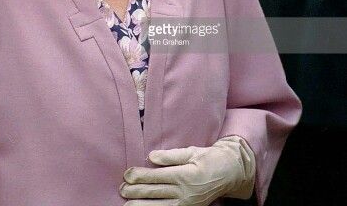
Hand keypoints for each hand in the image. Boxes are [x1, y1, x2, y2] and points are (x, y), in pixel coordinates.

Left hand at [119, 136, 255, 204]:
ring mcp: (187, 203)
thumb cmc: (209, 158)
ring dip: (142, 205)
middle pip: (156, 192)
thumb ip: (171, 155)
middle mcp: (185, 191)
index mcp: (185, 174)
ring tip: (126, 205)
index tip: (126, 174)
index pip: (158, 176)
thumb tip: (151, 156)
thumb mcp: (192, 151)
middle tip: (121, 189)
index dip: (140, 175)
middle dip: (136, 191)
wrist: (229, 173)